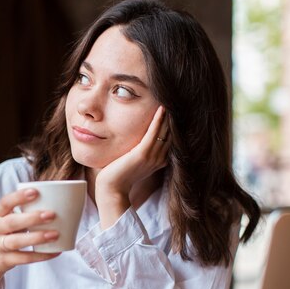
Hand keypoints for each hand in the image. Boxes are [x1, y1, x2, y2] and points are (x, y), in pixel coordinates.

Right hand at [0, 187, 60, 288]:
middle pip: (11, 222)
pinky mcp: (4, 261)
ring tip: (55, 234)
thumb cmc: (8, 232)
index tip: (36, 191)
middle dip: (31, 218)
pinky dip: (40, 256)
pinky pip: (23, 259)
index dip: (19, 196)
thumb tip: (63, 200)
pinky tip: (55, 252)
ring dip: (36, 237)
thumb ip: (27, 210)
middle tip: (52, 214)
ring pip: (15, 241)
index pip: (5, 202)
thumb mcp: (10, 219)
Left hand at [95, 106, 168, 227]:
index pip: (171, 137)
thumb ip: (139, 149)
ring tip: (171, 99)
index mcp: (159, 160)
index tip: (176, 107)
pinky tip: (162, 108)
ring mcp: (152, 157)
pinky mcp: (142, 155)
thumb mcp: (133, 160)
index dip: (174, 122)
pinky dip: (158, 120)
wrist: (111, 189)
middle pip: (172, 133)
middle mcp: (159, 158)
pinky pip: (153, 134)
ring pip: (165, 131)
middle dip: (175, 116)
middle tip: (178, 99)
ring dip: (169, 115)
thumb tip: (136, 136)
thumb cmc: (118, 174)